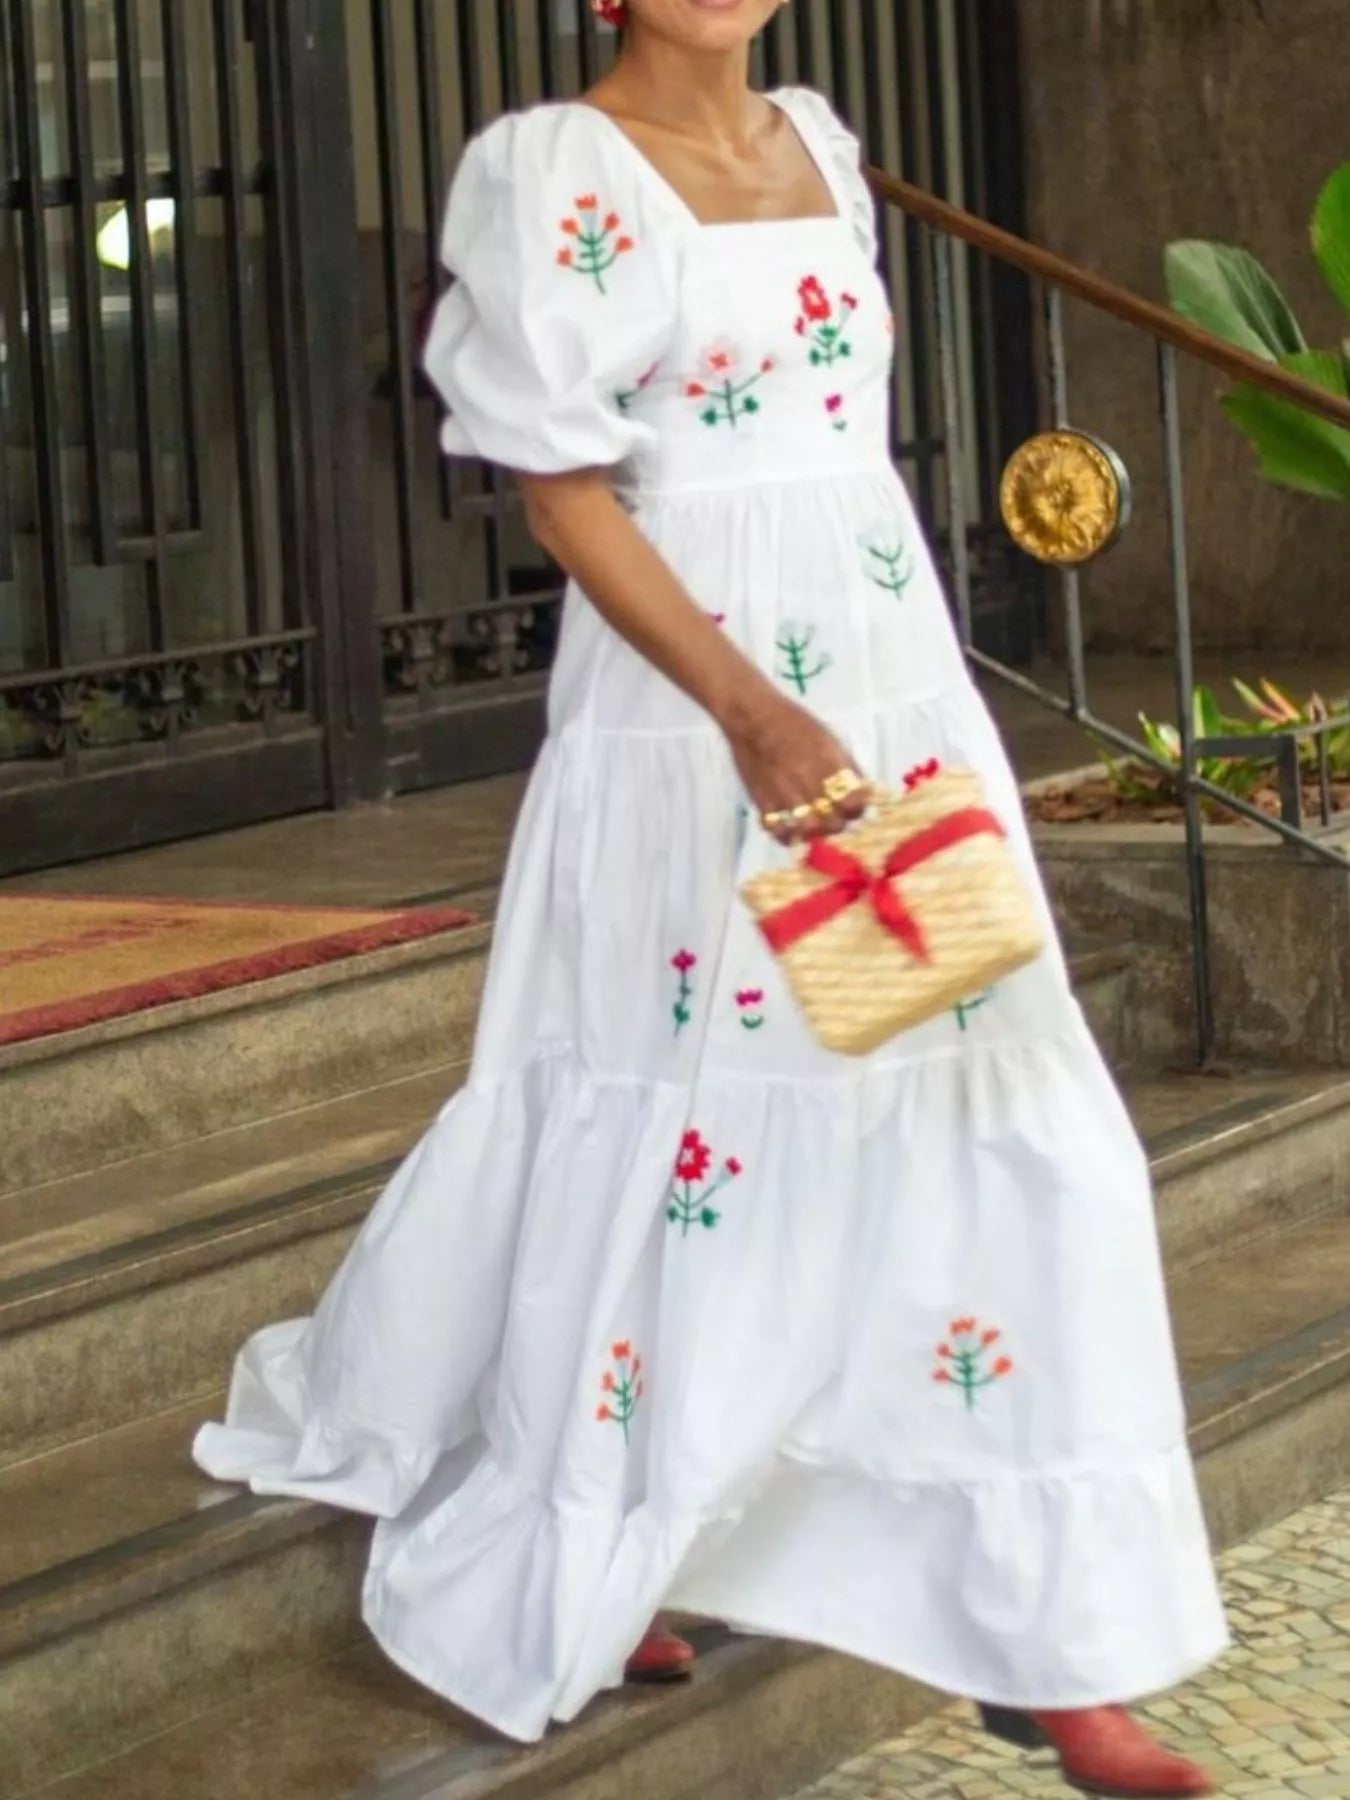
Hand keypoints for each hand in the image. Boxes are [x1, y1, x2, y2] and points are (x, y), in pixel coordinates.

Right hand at [724, 691, 869, 843]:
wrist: (751, 717)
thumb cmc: (794, 722)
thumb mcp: (829, 737)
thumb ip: (847, 765)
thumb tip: (863, 789)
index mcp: (830, 763)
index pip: (855, 802)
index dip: (857, 809)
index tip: (853, 806)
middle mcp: (810, 781)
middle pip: (835, 822)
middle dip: (838, 824)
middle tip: (834, 818)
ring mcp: (785, 793)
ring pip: (809, 830)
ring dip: (816, 832)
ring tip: (815, 826)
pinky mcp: (763, 801)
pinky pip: (779, 830)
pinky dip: (788, 836)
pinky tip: (792, 832)